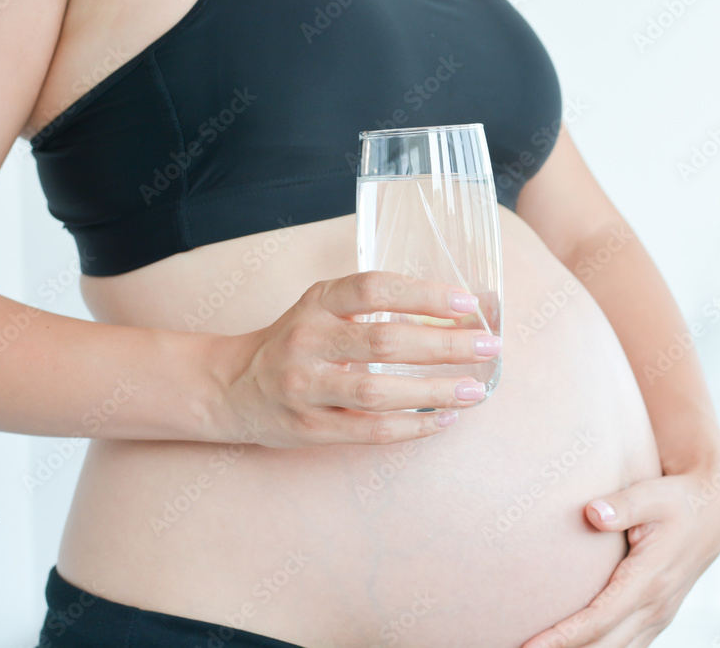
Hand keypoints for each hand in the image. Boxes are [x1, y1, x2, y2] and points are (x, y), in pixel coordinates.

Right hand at [218, 271, 500, 447]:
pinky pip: (368, 430)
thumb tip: (455, 313)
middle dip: (444, 346)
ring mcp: (305, 387)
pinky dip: (411, 427)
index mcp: (317, 303)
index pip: (375, 288)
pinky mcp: (308, 427)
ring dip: (433, 391)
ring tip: (474, 391)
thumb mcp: (323, 309)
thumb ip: (375, 307)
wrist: (231, 386)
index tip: (467, 302)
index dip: (424, 294)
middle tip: (488, 346)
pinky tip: (443, 421)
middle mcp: (308, 341)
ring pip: (377, 391)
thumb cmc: (295, 341)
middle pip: (384, 342)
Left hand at [522, 460, 719, 647]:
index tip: (530, 645)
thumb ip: (622, 506)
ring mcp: (660, 614)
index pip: (599, 619)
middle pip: (605, 645)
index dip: (564, 637)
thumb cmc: (677, 499)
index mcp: (650, 580)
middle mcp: (656, 605)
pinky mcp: (658, 615)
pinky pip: (629, 645)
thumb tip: (592, 513)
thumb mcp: (651, 495)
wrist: (714, 509)